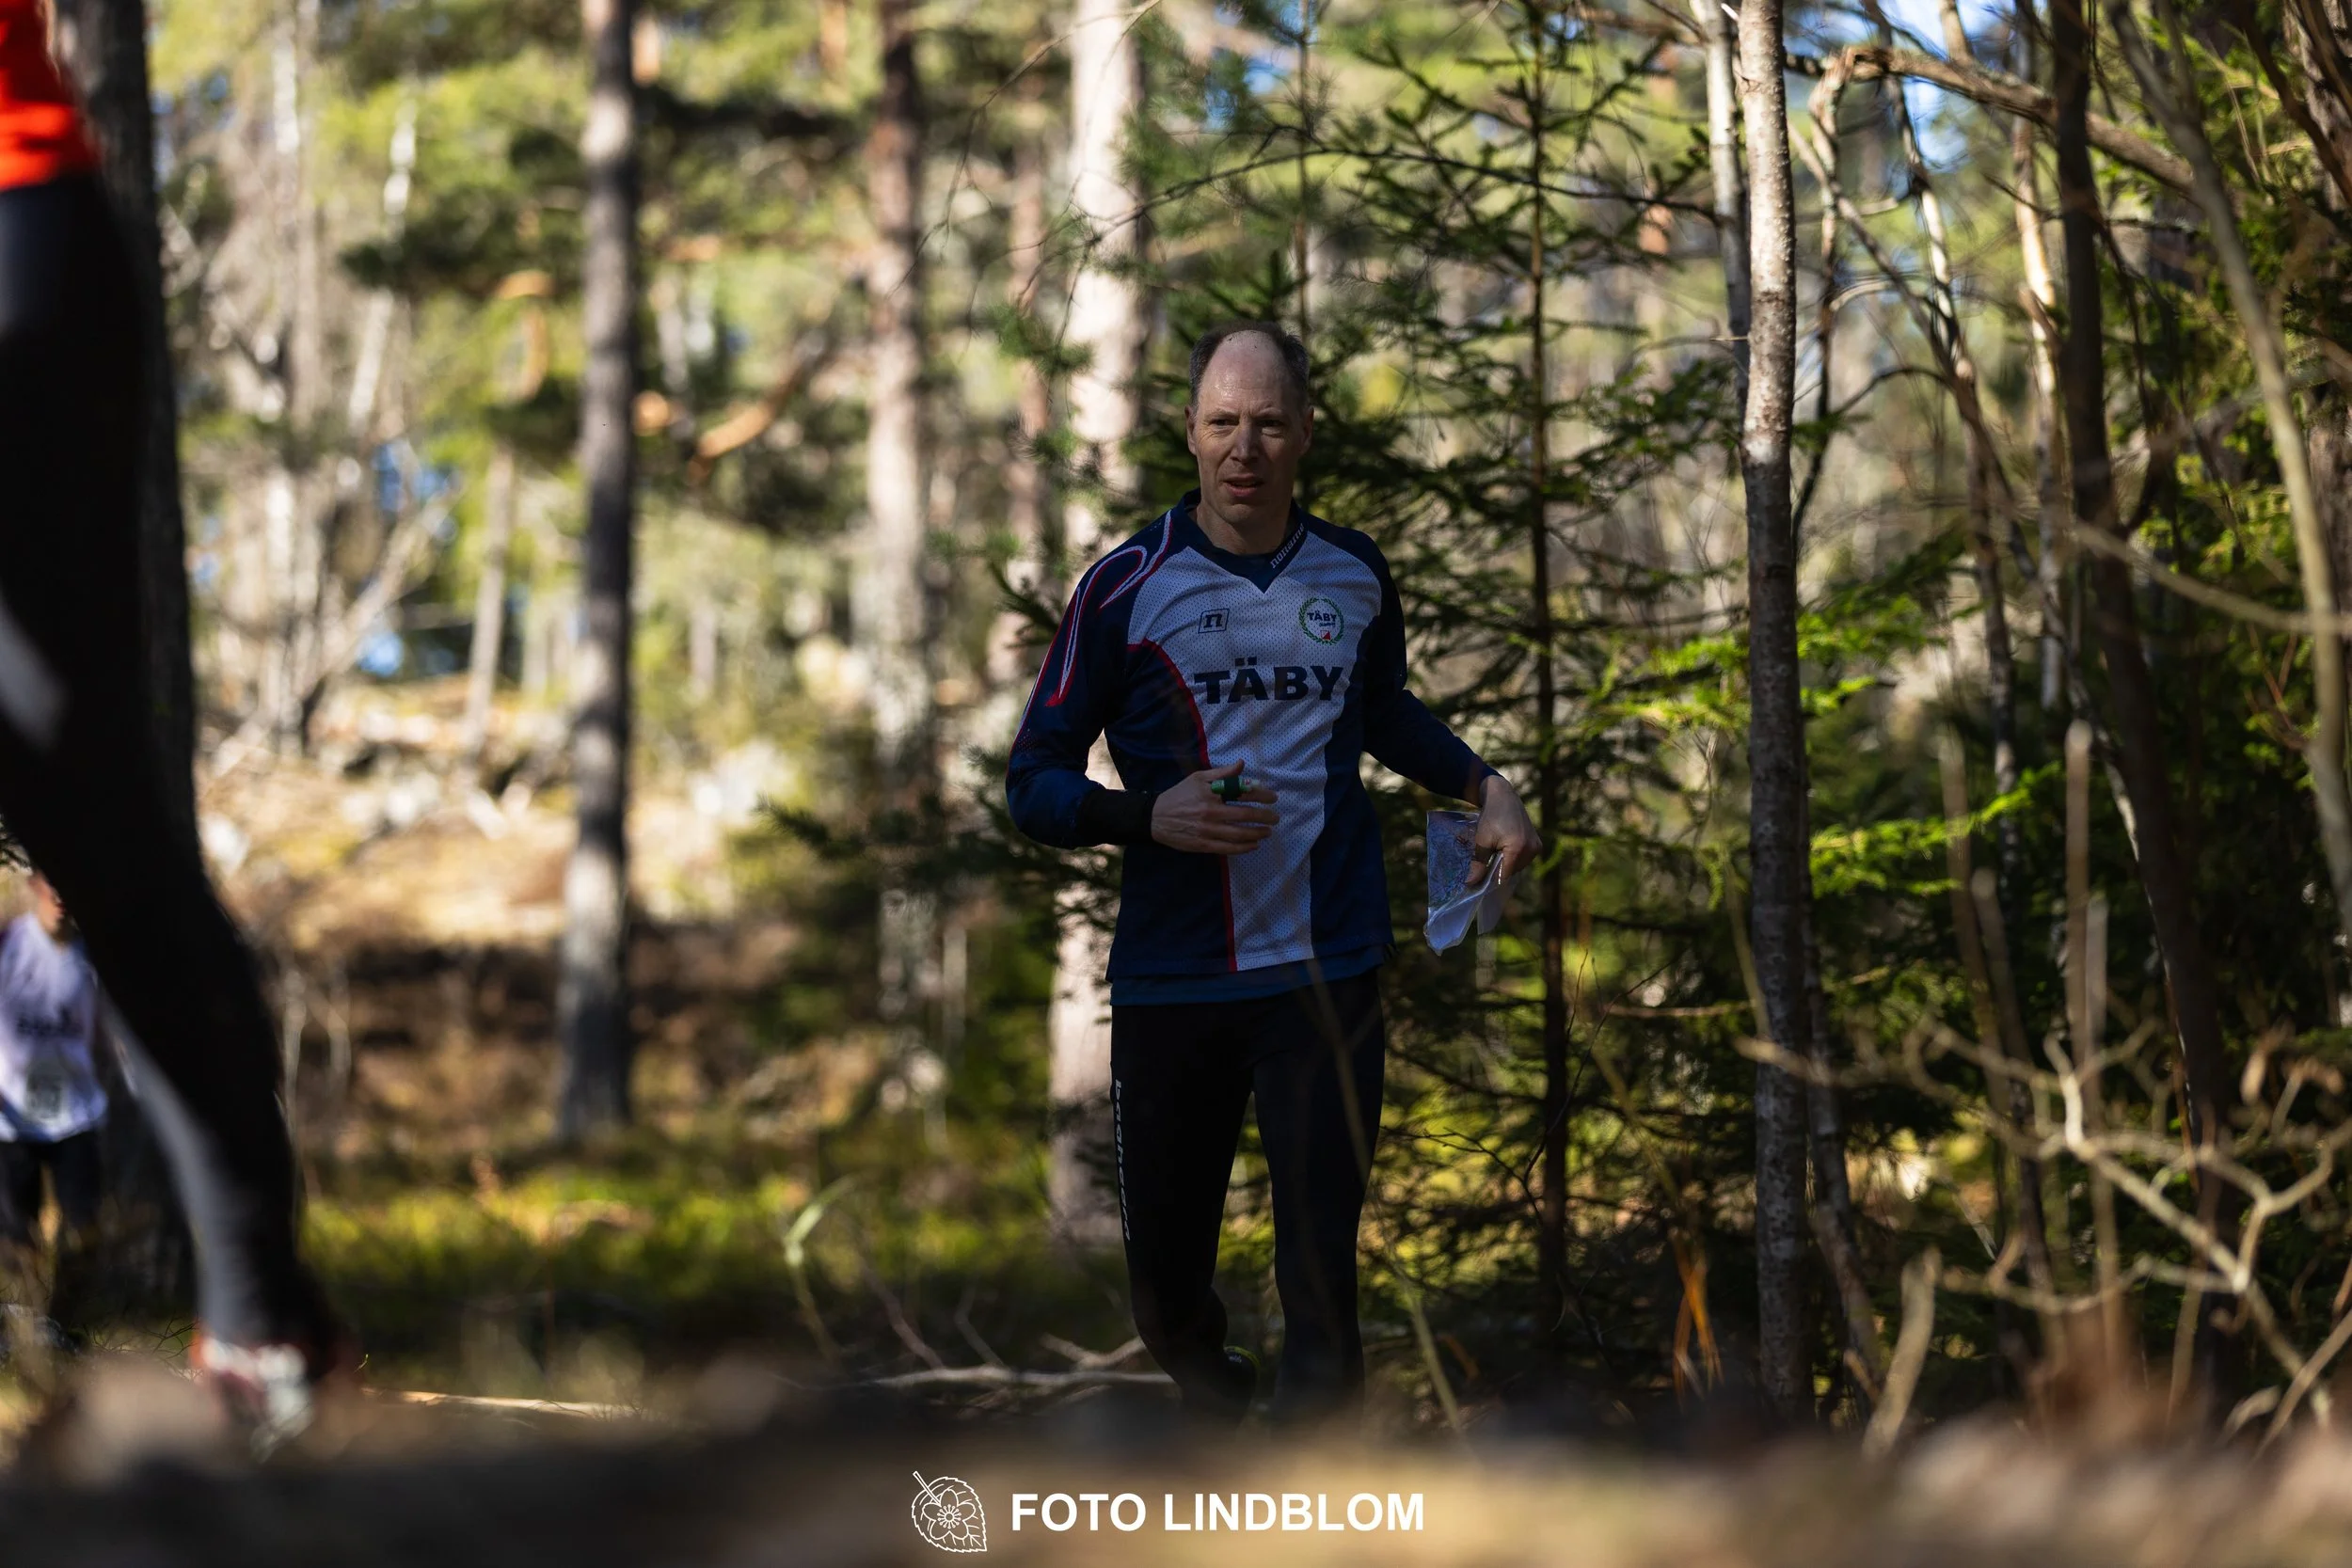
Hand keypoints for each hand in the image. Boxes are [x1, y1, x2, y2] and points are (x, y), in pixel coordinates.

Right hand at [1152, 762, 1278, 854]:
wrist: (1155, 818)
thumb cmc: (1179, 795)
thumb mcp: (1198, 778)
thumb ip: (1222, 773)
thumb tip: (1242, 764)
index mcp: (1211, 793)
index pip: (1242, 793)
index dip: (1261, 795)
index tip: (1273, 798)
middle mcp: (1210, 812)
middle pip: (1244, 815)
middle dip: (1264, 817)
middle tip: (1275, 818)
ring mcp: (1207, 830)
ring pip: (1238, 834)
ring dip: (1257, 833)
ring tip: (1267, 832)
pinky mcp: (1202, 845)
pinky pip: (1227, 849)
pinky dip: (1243, 848)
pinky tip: (1253, 845)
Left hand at [1471, 773, 1540, 885]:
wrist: (1503, 797)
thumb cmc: (1490, 817)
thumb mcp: (1481, 840)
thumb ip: (1478, 864)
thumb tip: (1470, 883)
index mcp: (1518, 848)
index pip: (1504, 875)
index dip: (1491, 878)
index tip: (1480, 877)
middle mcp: (1531, 849)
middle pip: (1512, 871)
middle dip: (1498, 869)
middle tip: (1486, 859)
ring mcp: (1536, 847)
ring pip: (1518, 866)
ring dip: (1506, 862)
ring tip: (1496, 850)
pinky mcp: (1537, 844)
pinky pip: (1523, 858)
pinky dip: (1513, 856)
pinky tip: (1504, 846)